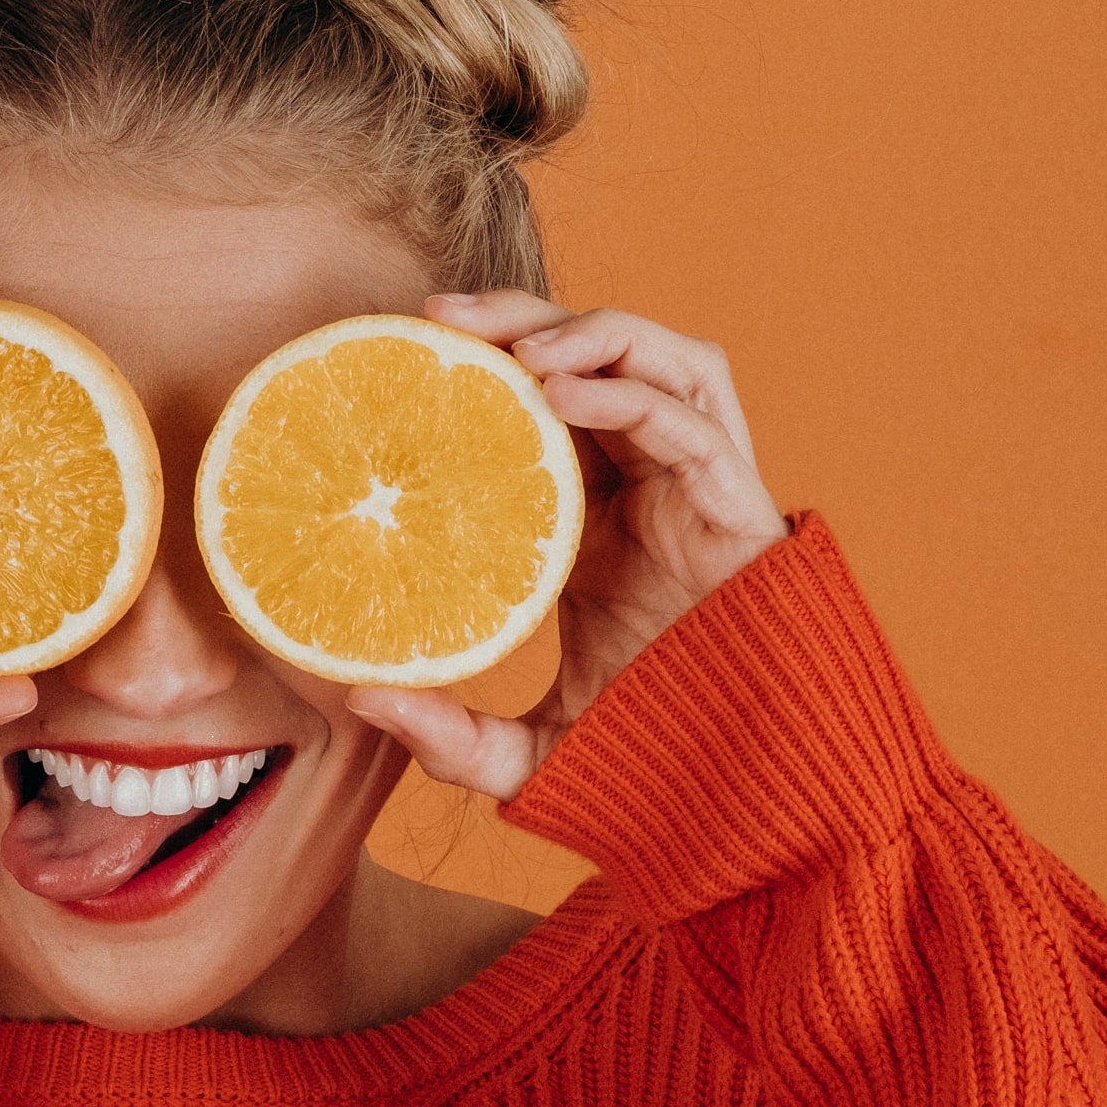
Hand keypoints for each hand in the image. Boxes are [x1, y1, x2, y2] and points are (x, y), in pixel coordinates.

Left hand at [347, 291, 789, 802]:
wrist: (744, 791)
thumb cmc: (648, 755)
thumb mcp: (529, 751)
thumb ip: (451, 736)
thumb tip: (362, 701)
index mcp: (599, 516)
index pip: (546, 404)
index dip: (489, 361)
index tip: (410, 347)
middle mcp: (651, 485)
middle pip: (597, 356)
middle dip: (525, 317)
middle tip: (441, 316)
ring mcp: (700, 490)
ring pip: (660, 360)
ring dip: (590, 332)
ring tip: (516, 348)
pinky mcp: (740, 508)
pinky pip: (691, 422)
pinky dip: (630, 393)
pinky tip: (564, 394)